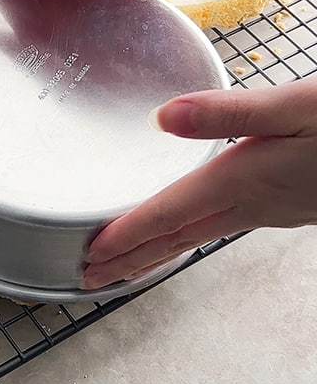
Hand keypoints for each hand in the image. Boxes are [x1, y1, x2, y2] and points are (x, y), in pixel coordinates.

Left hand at [82, 79, 316, 288]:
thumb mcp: (295, 106)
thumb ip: (227, 111)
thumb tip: (162, 117)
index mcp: (246, 179)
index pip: (171, 214)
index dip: (127, 234)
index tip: (88, 256)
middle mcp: (256, 202)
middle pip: (179, 236)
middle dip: (132, 257)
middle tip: (88, 278)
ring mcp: (276, 208)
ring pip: (202, 234)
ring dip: (161, 248)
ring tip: (125, 261)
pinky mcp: (293, 202)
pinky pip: (226, 224)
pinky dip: (194, 231)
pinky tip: (191, 227)